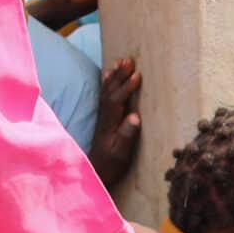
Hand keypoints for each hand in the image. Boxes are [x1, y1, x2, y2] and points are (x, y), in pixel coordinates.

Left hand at [90, 56, 141, 190]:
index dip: (127, 87)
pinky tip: (109, 75)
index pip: (117, 100)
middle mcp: (105, 117)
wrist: (96, 172)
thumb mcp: (121, 153)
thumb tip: (135, 116)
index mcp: (110, 123)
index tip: (137, 75)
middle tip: (129, 60)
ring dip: (114, 76)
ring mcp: (103, 117)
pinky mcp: (104, 118)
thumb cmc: (111, 164)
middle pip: (111, 91)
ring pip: (107, 91)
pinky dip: (107, 83)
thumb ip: (127, 135)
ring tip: (120, 61)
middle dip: (120, 75)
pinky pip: (105, 95)